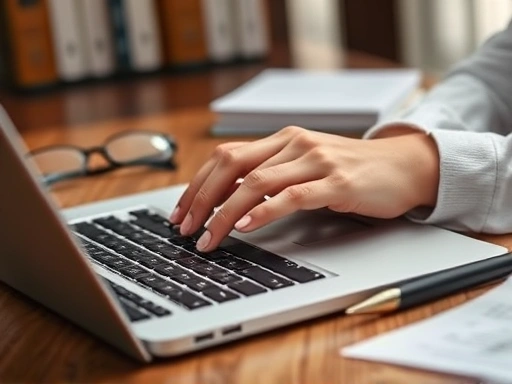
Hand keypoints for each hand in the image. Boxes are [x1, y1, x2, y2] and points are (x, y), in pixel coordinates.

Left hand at [170, 126, 439, 251]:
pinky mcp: (335, 182)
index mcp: (281, 139)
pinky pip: (290, 195)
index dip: (197, 185)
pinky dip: (263, 212)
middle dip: (200, 199)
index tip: (181, 213)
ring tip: (208, 238)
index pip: (225, 156)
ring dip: (224, 213)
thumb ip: (271, 174)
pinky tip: (245, 227)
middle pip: (231, 166)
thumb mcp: (304, 164)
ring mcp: (315, 160)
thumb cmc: (351, 169)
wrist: (402, 166)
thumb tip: (229, 198)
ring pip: (255, 183)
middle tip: (185, 229)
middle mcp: (293, 143)